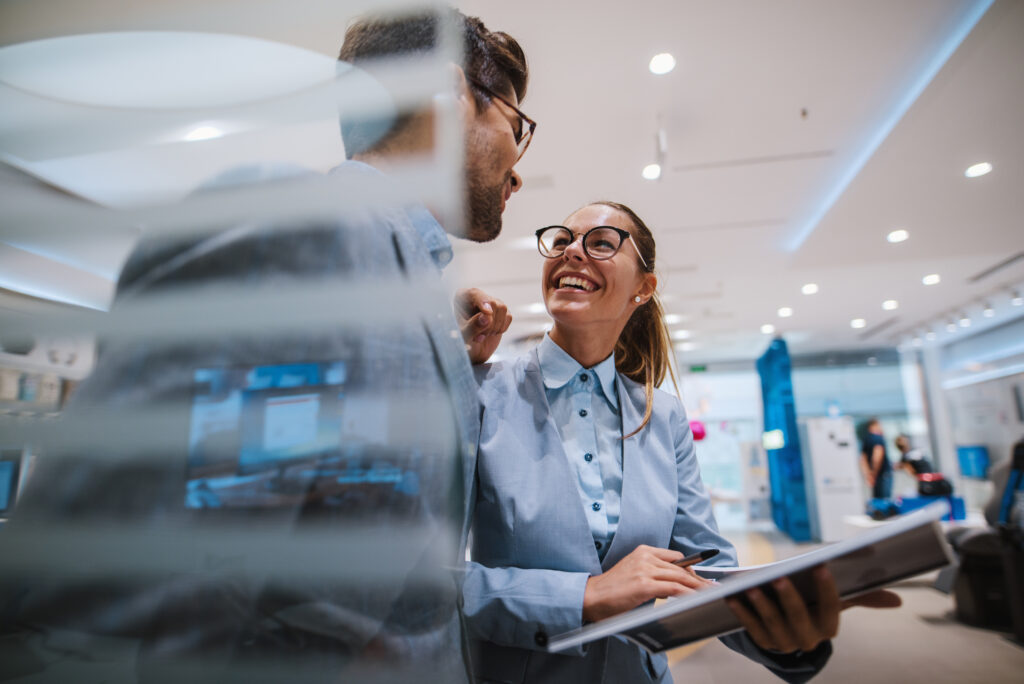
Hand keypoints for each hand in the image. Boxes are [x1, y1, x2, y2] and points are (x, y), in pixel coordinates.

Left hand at [455, 288, 511, 363]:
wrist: (471, 351)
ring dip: (495, 326)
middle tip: (480, 335)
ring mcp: (491, 302)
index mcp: (462, 297)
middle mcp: (477, 297)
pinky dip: (502, 328)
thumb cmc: (461, 340)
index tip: (488, 313)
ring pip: (503, 308)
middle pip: (493, 302)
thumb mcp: (463, 334)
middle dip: (489, 323)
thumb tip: (486, 317)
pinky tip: (492, 333)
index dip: (483, 302)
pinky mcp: (501, 312)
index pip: (475, 294)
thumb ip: (472, 326)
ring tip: (484, 335)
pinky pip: (508, 316)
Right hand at [582, 545, 712, 622]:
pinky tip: (696, 599)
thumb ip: (653, 575)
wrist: (591, 597)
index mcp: (643, 551)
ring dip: (698, 587)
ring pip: (680, 577)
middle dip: (698, 579)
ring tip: (709, 594)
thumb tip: (675, 586)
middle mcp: (645, 557)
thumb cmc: (612, 590)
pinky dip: (688, 594)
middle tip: (712, 588)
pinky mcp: (644, 585)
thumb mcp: (634, 574)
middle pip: (681, 567)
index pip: (675, 557)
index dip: (691, 569)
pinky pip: (674, 588)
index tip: (701, 579)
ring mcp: (645, 570)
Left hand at [726, 565, 900, 653]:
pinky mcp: (763, 642)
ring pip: (773, 625)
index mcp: (829, 627)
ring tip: (752, 586)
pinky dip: (742, 612)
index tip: (822, 566)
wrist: (790, 629)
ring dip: (762, 605)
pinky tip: (732, 595)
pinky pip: (751, 628)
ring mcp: (785, 643)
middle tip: (779, 577)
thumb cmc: (815, 606)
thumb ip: (863, 597)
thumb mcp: (837, 600)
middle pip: (799, 618)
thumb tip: (898, 601)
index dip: (828, 589)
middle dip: (789, 598)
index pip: (833, 608)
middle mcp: (809, 639)